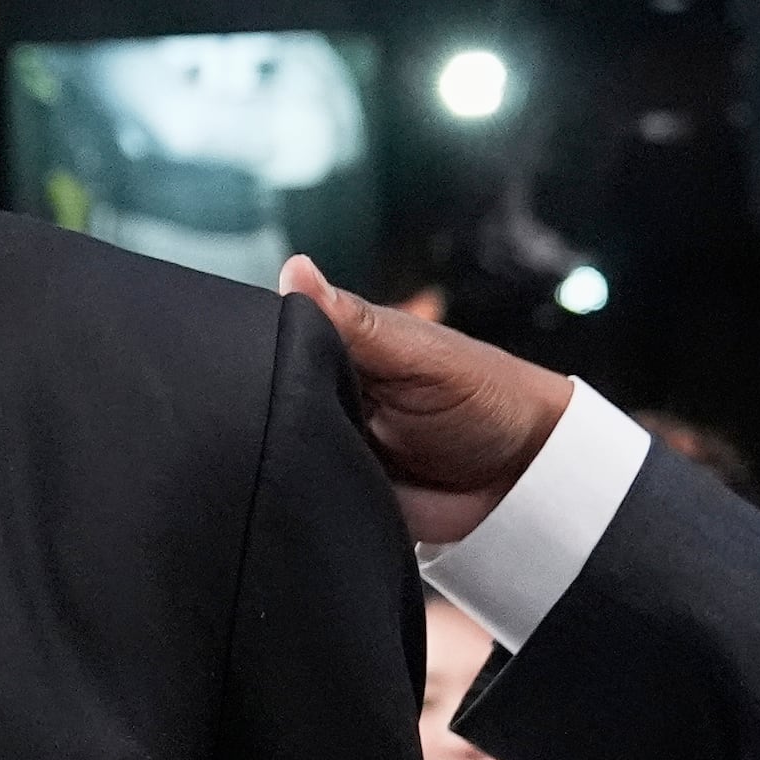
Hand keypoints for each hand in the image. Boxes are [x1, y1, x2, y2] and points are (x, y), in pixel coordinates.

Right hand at [276, 257, 574, 544]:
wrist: (528, 482)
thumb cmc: (487, 397)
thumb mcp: (417, 353)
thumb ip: (354, 320)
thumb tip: (295, 267)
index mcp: (341, 346)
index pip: (272, 338)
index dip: (249, 346)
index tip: (230, 357)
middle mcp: (327, 391)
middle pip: (266, 394)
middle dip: (257, 405)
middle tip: (264, 412)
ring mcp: (329, 443)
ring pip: (275, 444)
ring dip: (275, 449)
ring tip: (284, 449)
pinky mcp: (338, 492)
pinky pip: (299, 491)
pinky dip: (292, 490)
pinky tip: (289, 482)